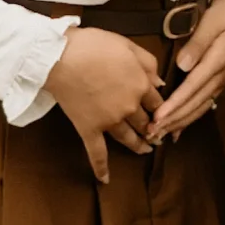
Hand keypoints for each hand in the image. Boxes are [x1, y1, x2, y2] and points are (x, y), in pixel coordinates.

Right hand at [46, 27, 163, 183]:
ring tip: (146, 150)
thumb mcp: (127, 44)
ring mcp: (109, 121)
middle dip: (153, 127)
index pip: (157, 100)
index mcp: (140, 85)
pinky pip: (97, 153)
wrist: (61, 56)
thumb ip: (148, 63)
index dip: (160, 105)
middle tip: (157, 133)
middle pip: (145, 121)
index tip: (162, 111)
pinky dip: (101, 168)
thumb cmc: (94, 45)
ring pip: (129, 138)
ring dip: (139, 145)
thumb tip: (160, 82)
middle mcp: (129, 107)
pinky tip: (105, 180)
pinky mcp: (89, 130)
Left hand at [148, 0, 224, 141]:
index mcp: (217, 62)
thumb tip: (182, 65)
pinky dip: (191, 116)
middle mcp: (220, 76)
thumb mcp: (212, 21)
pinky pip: (205, 103)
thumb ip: (197, 43)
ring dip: (181, 122)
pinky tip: (180, 127)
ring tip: (162, 134)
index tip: (157, 118)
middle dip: (174, 120)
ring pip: (200, 107)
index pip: (191, 88)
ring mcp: (222, 79)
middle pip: (195, 103)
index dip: (174, 105)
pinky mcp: (221, 78)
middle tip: (152, 134)